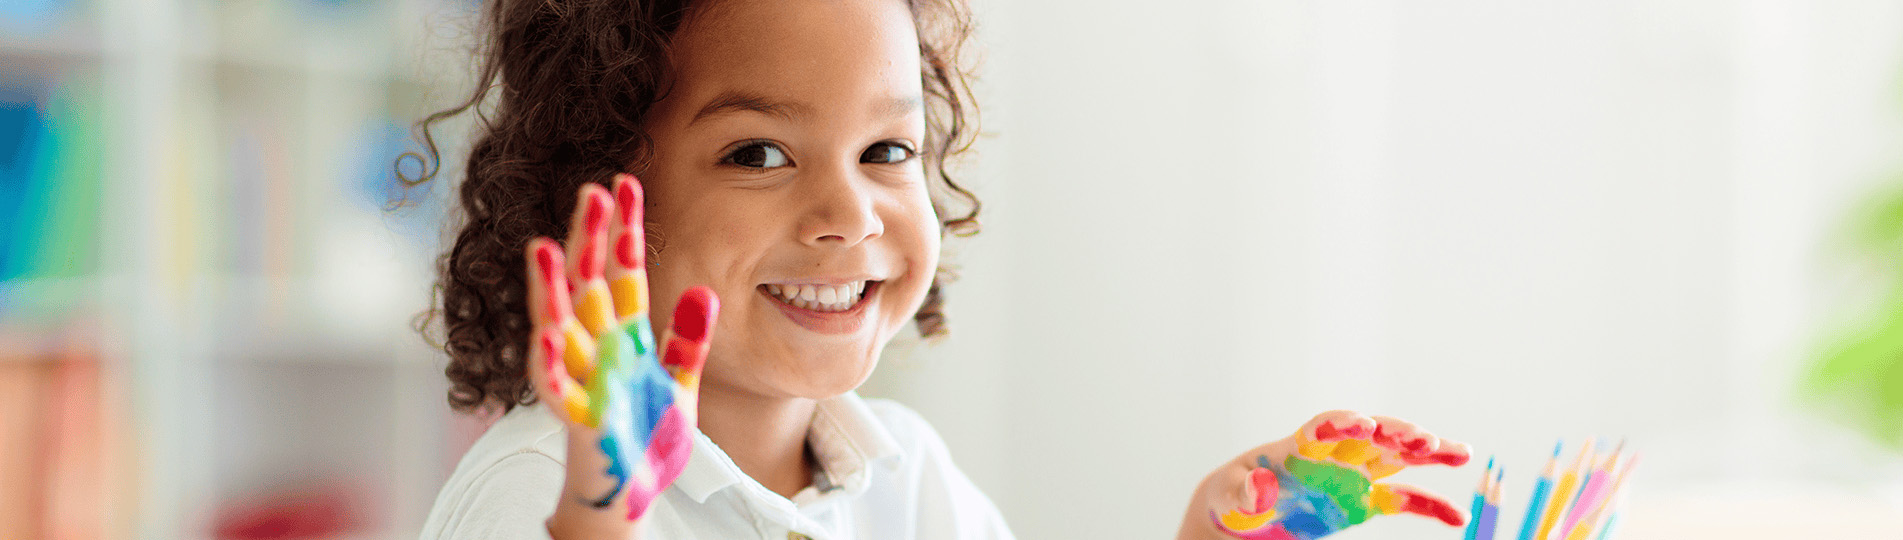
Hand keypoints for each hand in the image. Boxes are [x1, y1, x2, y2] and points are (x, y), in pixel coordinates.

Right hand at [524, 174, 717, 536]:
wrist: (630, 494)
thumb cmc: (647, 436)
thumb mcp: (680, 382)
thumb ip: (689, 339)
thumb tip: (707, 291)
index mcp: (624, 335)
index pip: (623, 271)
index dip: (623, 229)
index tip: (624, 183)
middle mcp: (597, 349)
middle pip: (589, 285)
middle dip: (589, 240)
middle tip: (593, 191)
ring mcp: (584, 380)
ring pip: (560, 327)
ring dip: (551, 290)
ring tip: (544, 247)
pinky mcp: (579, 417)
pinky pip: (558, 390)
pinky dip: (550, 366)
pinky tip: (547, 337)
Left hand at [1180, 411, 1471, 539]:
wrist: (1241, 515)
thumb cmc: (1232, 497)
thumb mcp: (1231, 496)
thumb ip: (1248, 492)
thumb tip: (1261, 487)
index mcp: (1298, 447)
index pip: (1325, 428)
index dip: (1344, 424)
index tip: (1364, 423)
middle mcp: (1332, 456)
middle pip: (1372, 436)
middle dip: (1398, 433)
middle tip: (1426, 438)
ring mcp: (1352, 477)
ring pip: (1397, 458)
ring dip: (1428, 453)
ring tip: (1462, 453)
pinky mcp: (1362, 502)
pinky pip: (1402, 501)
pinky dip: (1429, 507)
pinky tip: (1457, 517)